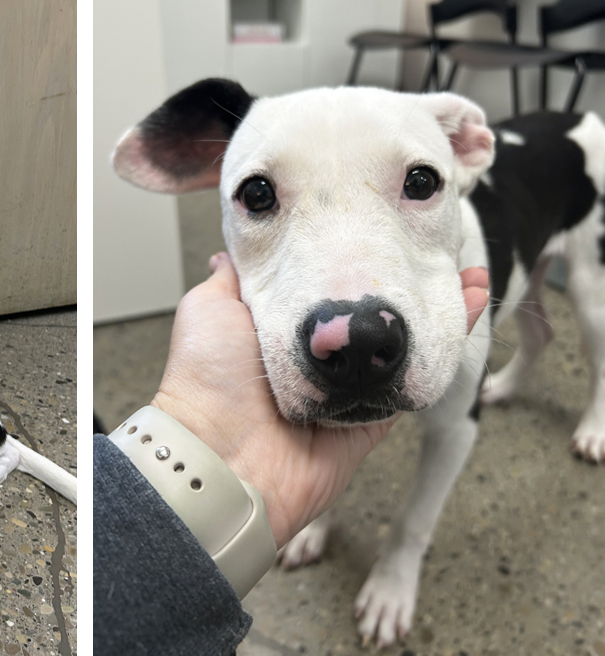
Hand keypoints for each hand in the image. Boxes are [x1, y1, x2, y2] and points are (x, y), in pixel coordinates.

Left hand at [151, 253, 489, 546]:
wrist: (221, 455)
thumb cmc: (208, 378)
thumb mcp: (208, 307)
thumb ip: (232, 277)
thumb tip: (232, 251)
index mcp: (274, 328)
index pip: (323, 282)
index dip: (353, 255)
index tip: (384, 221)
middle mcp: (312, 357)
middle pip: (370, 312)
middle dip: (405, 276)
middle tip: (437, 243)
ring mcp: (345, 388)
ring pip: (401, 342)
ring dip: (437, 305)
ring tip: (467, 270)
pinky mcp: (372, 418)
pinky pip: (416, 379)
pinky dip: (447, 346)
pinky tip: (469, 306)